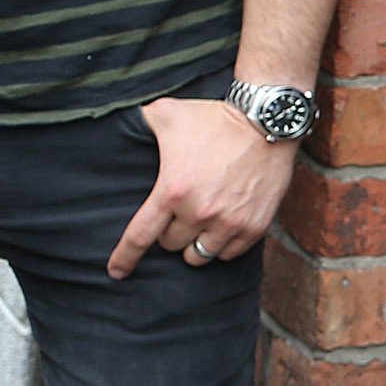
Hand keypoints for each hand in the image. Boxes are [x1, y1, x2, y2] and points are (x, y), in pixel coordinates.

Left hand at [110, 95, 301, 277]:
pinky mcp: (255, 225)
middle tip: (178, 214)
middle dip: (170, 232)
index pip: (140, 237)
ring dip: (195, 244)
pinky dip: (222, 246)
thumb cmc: (215, 117)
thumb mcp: (167, 113)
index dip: (124, 257)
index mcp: (173, 191)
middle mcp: (200, 212)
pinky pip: (230, 254)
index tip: (117, 271)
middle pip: (171, 245)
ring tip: (199, 227)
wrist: (267, 121)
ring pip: (200, 256)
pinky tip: (222, 228)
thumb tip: (117, 126)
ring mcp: (230, 222)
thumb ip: (139, 124)